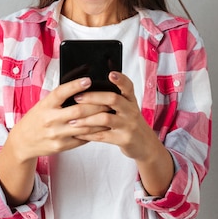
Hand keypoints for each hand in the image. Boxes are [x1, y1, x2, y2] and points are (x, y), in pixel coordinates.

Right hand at [6, 77, 111, 162]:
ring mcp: (56, 134)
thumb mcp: (43, 104)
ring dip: (100, 120)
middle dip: (97, 105)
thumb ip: (59, 98)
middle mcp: (50, 120)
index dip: (75, 86)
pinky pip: (82, 139)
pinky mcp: (61, 146)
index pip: (61, 93)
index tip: (88, 80)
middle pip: (78, 111)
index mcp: (45, 105)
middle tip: (110, 99)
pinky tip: (103, 127)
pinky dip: (94, 133)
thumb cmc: (37, 118)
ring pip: (84, 127)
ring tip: (111, 113)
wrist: (23, 141)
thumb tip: (82, 86)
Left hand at [71, 71, 174, 195]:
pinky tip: (77, 133)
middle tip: (77, 97)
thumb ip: (115, 97)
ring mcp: (128, 125)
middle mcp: (131, 111)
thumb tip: (90, 85)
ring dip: (86, 119)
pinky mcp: (123, 139)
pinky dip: (88, 134)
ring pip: (105, 118)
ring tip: (72, 120)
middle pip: (113, 99)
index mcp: (131, 100)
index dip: (120, 79)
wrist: (145, 144)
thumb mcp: (128, 108)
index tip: (110, 73)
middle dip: (93, 97)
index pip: (128, 86)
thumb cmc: (130, 122)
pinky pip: (102, 136)